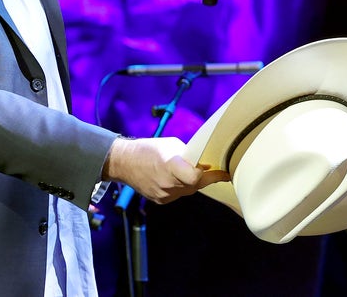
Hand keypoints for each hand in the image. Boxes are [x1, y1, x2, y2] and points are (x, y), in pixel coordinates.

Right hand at [103, 136, 230, 204]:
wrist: (123, 163)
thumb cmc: (148, 149)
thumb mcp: (171, 145)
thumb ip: (189, 155)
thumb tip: (204, 162)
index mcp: (171, 166)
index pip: (197, 177)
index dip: (211, 174)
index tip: (222, 171)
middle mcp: (168, 184)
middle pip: (197, 185)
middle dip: (205, 177)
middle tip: (212, 169)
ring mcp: (164, 195)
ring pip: (188, 191)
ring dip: (192, 182)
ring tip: (186, 171)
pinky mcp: (161, 201)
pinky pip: (178, 194)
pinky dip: (180, 187)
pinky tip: (173, 178)